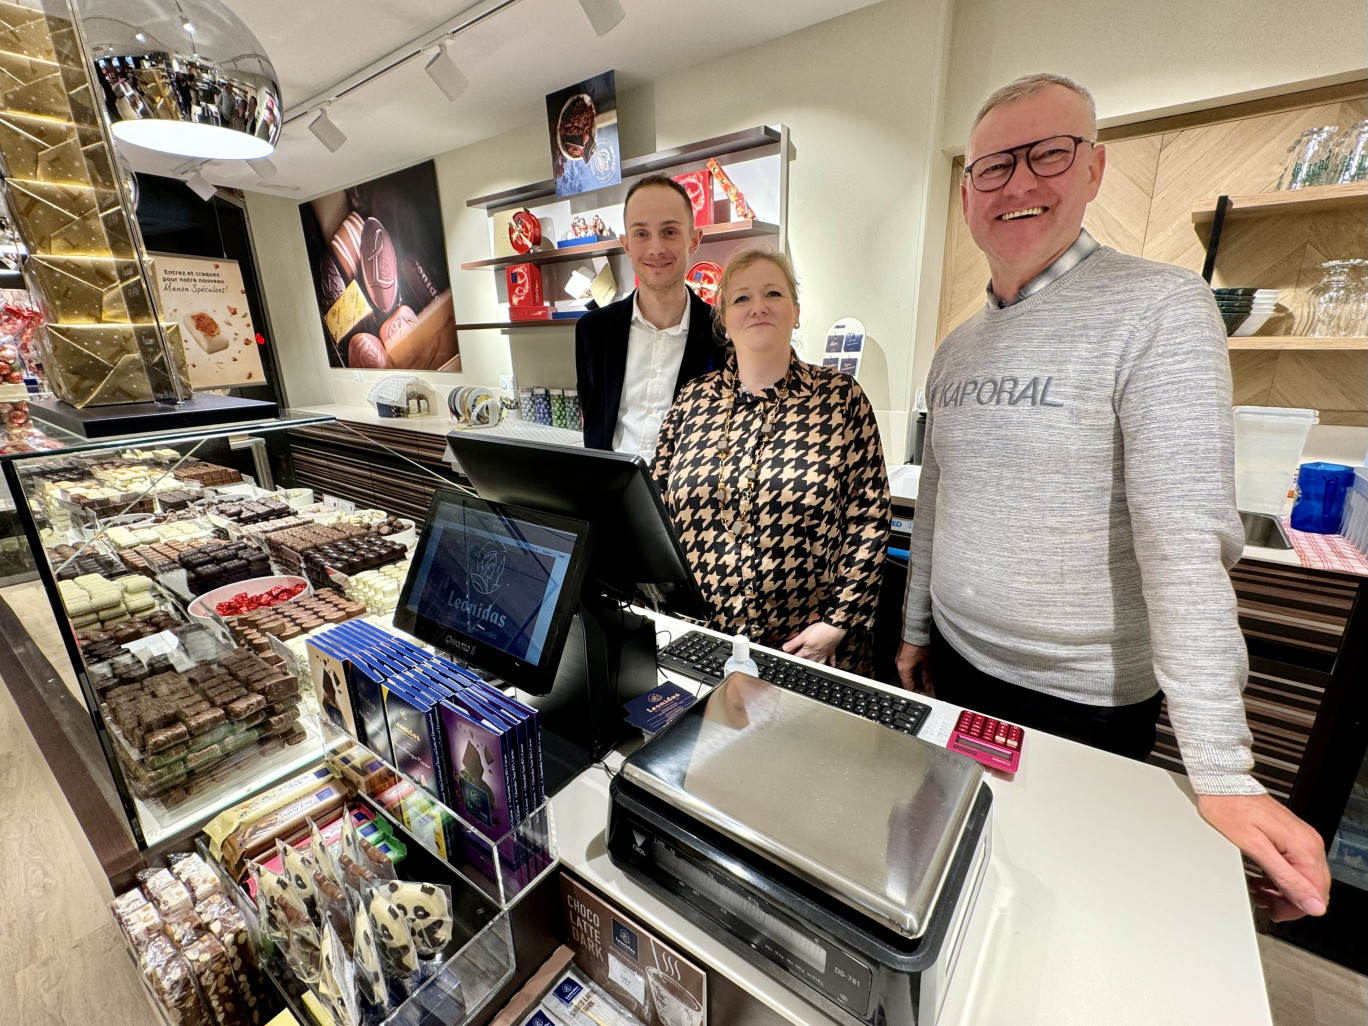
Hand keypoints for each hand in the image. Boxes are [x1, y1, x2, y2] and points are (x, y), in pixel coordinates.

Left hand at [781, 622, 846, 666]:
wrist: (833, 629)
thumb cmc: (818, 631)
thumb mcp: (803, 636)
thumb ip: (793, 643)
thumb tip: (784, 649)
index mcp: (807, 652)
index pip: (797, 657)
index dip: (792, 659)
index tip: (788, 662)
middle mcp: (815, 655)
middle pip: (807, 662)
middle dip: (802, 665)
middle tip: (799, 668)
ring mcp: (823, 654)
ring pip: (818, 664)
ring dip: (815, 667)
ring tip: (812, 671)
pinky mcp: (831, 651)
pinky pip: (831, 660)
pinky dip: (831, 665)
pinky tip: (831, 668)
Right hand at [896, 642, 933, 694]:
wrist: (914, 631)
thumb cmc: (919, 644)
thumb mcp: (926, 663)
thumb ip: (927, 677)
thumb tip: (929, 687)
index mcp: (904, 669)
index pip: (908, 687)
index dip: (916, 693)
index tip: (922, 696)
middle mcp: (899, 666)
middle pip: (906, 682)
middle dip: (916, 687)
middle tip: (924, 690)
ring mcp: (899, 661)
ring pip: (906, 676)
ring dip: (914, 680)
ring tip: (924, 682)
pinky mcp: (901, 657)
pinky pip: (905, 669)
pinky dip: (912, 673)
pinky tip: (919, 673)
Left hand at [1196, 793, 1329, 920]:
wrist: (1221, 784)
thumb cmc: (1230, 809)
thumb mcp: (1255, 849)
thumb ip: (1286, 878)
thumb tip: (1312, 904)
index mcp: (1304, 847)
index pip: (1315, 894)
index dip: (1295, 908)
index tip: (1275, 911)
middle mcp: (1308, 842)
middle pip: (1313, 887)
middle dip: (1289, 900)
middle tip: (1265, 901)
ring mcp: (1301, 838)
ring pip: (1304, 878)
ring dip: (1283, 890)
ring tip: (1260, 890)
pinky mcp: (1291, 835)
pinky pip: (1295, 865)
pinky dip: (1281, 877)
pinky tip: (1263, 879)